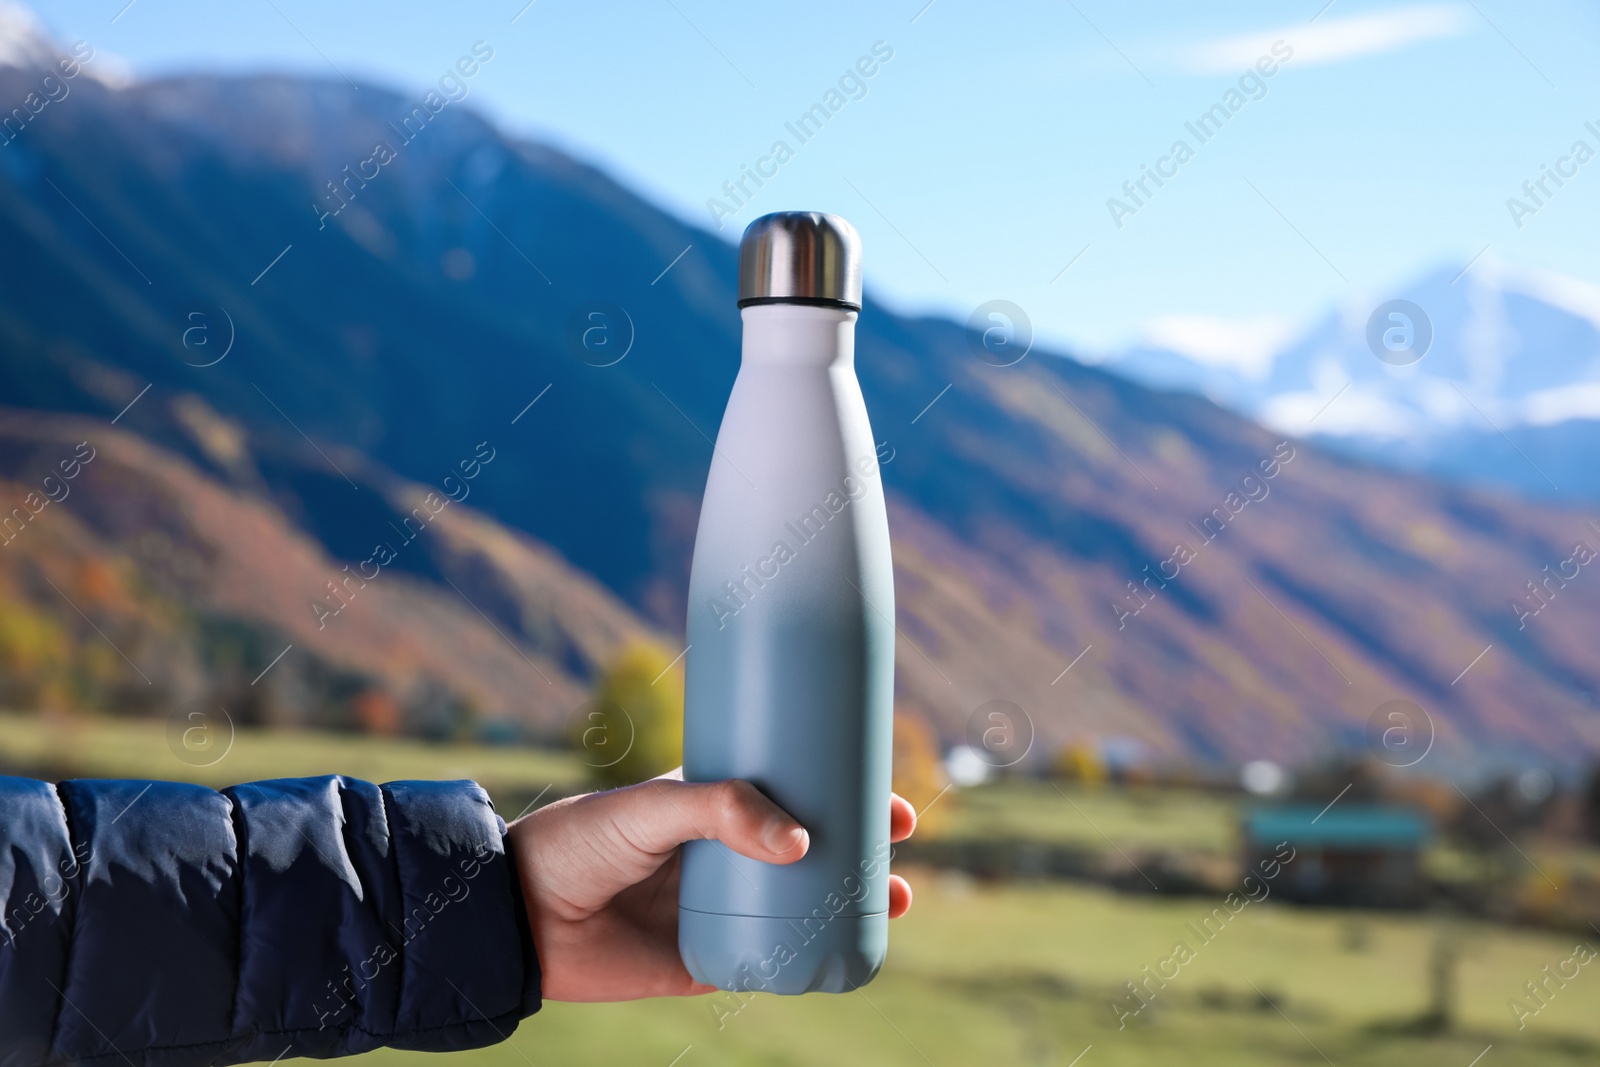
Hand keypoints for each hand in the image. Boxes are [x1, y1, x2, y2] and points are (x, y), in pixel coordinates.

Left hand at [507, 771, 916, 1001]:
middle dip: (863, 844)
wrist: (522, 918)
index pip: (791, 790)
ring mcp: (720, 909)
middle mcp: (723, 855)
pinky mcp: (708, 962)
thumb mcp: (650, 807)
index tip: (884, 786)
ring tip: (900, 898)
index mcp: (712, 805)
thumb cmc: (577, 843)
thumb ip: (721, 810)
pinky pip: (773, 963)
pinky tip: (853, 954)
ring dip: (854, 902)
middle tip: (900, 836)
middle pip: (811, 848)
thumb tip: (804, 842)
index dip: (840, 787)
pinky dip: (815, 959)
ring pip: (803, 905)